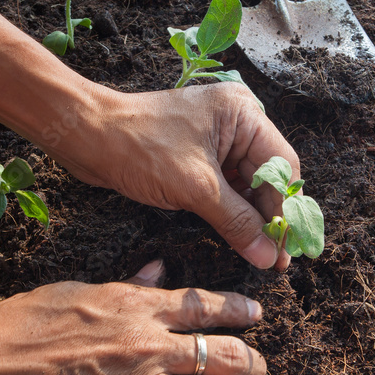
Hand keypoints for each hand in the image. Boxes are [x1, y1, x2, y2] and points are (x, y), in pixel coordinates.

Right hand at [0, 261, 265, 374]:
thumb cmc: (20, 324)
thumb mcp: (75, 291)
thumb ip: (125, 284)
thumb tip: (158, 269)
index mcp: (136, 308)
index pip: (208, 306)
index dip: (241, 311)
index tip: (255, 316)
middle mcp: (146, 348)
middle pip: (230, 356)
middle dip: (252, 366)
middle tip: (253, 372)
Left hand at [51, 81, 300, 269]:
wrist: (86, 137)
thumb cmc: (139, 148)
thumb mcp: (195, 188)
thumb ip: (237, 222)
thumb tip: (269, 255)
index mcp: (242, 115)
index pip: (281, 166)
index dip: (286, 209)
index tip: (288, 247)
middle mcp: (234, 123)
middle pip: (267, 177)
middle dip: (269, 217)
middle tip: (277, 260)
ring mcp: (214, 140)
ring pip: (246, 186)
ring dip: (251, 219)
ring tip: (262, 256)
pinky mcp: (196, 157)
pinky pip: (224, 187)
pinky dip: (231, 212)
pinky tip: (239, 238)